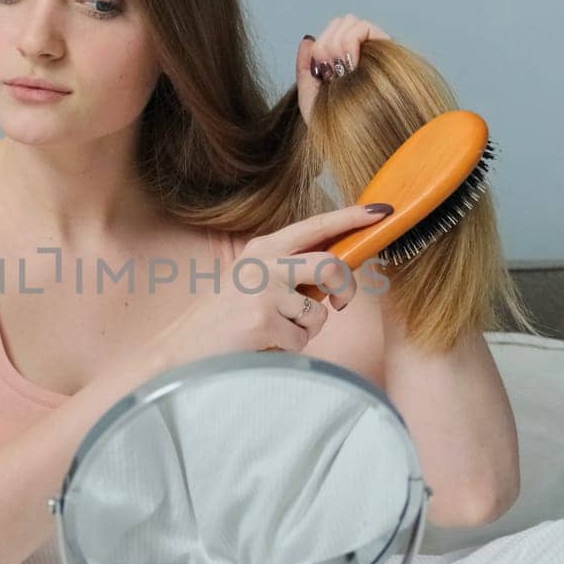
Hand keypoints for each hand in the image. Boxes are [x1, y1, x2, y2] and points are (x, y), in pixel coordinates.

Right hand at [149, 202, 391, 366]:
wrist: (182, 351)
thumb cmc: (224, 321)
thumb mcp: (254, 283)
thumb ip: (291, 274)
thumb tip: (337, 277)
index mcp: (264, 249)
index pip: (316, 227)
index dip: (351, 219)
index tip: (381, 212)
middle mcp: (264, 262)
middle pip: (331, 265)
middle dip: (345, 289)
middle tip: (339, 304)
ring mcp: (263, 290)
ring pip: (319, 312)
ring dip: (306, 331)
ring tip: (276, 334)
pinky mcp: (263, 319)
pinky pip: (302, 338)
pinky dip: (289, 349)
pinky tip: (263, 346)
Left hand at [296, 14, 391, 125]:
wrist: (362, 140)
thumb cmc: (335, 127)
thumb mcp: (310, 96)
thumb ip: (304, 67)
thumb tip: (308, 38)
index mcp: (345, 63)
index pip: (328, 33)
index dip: (319, 48)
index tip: (322, 73)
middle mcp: (362, 53)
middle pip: (338, 23)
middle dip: (326, 45)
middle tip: (332, 73)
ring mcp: (375, 50)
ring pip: (348, 22)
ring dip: (337, 44)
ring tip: (342, 71)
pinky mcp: (387, 49)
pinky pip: (362, 27)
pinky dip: (349, 41)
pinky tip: (350, 64)